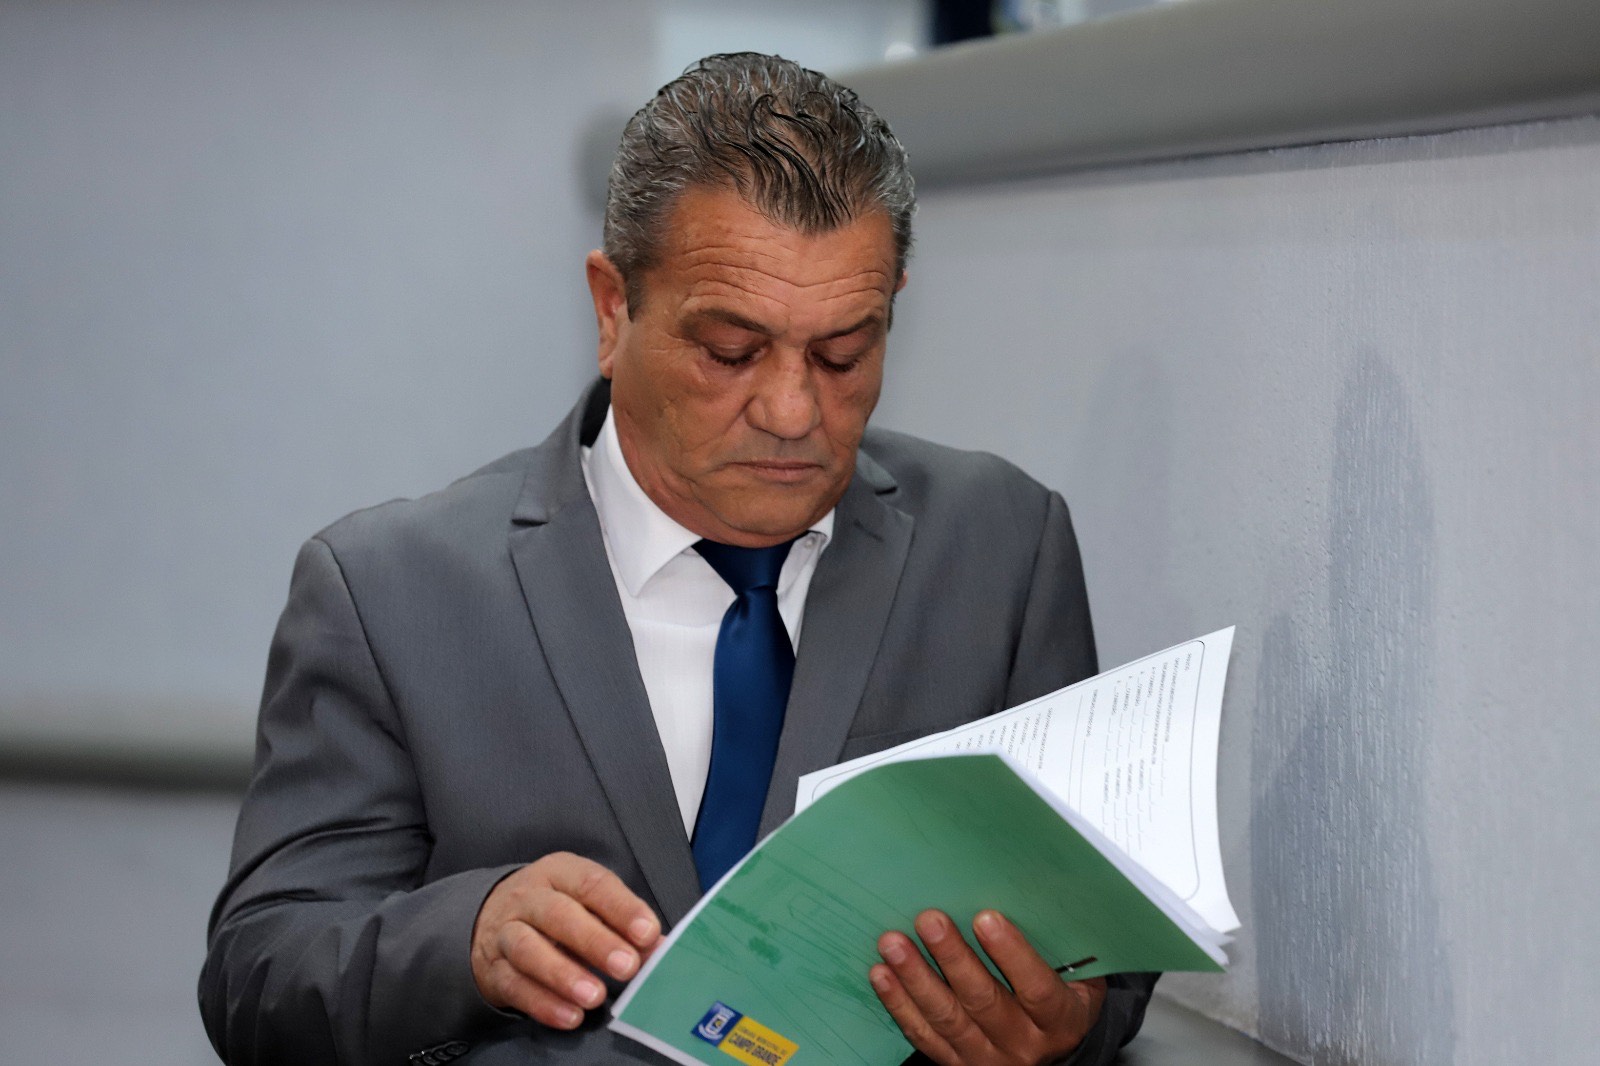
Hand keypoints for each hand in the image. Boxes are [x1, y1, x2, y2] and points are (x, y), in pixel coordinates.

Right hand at [471, 852, 660, 1029]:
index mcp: (560, 872)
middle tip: (627, 967)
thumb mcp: (586, 905)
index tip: (647, 933)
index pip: (592, 884)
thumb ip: (622, 924)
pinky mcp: (493, 969)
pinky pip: (514, 985)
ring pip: (529, 949)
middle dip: (596, 941)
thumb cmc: (554, 910)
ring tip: (595, 997)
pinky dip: (542, 1003)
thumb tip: (659, 949)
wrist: (489, 919)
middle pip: (559, 915)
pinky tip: (569, 1016)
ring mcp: (505, 932)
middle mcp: (528, 897)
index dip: (621, 908)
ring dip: (564, 975)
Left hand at [870, 909, 1105, 1065]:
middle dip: (952, 958)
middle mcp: (1024, 1044)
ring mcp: (988, 1058)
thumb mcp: (1078, 974)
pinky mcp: (957, 1064)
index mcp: (1059, 1019)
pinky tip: (882, 975)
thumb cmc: (1061, 993)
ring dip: (916, 979)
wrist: (1054, 1050)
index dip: (1012, 953)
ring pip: (948, 1019)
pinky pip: (924, 1036)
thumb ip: (1059, 944)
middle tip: (929, 920)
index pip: (1037, 989)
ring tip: (894, 943)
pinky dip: (900, 1005)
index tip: (986, 918)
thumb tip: (1031, 887)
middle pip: (983, 1002)